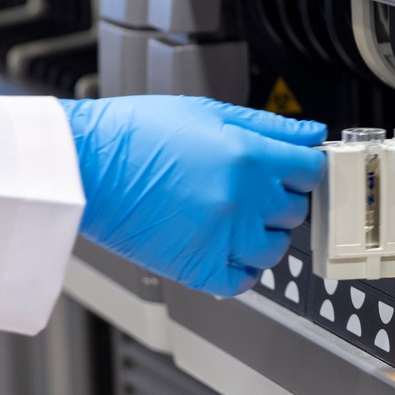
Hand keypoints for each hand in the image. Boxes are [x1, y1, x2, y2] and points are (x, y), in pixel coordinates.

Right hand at [60, 96, 325, 296]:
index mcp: (248, 156)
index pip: (311, 170)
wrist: (84, 165)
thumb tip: (310, 133)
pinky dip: (242, 269)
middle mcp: (243, 199)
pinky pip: (244, 281)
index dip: (304, 169)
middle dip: (279, 199)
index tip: (294, 171)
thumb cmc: (133, 134)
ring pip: (275, 248)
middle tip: (251, 190)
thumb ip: (269, 125)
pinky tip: (226, 248)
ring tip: (233, 219)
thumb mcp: (207, 112)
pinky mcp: (198, 267)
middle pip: (295, 209)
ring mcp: (224, 236)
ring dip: (262, 235)